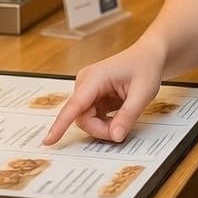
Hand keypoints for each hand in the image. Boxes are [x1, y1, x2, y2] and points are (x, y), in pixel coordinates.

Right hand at [42, 38, 164, 144]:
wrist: (150, 55)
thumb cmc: (146, 68)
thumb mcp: (143, 93)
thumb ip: (128, 116)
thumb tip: (115, 136)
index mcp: (95, 78)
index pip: (74, 106)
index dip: (60, 125)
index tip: (48, 141)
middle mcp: (85, 82)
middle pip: (82, 117)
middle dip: (100, 129)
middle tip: (121, 131)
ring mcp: (87, 89)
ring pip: (87, 119)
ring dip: (103, 125)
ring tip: (123, 119)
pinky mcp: (92, 95)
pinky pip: (92, 116)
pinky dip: (104, 121)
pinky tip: (118, 115)